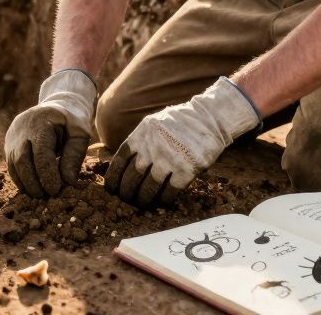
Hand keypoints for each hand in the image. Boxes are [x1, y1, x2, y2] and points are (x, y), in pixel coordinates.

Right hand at [4, 69, 96, 197]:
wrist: (57, 104)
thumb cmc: (72, 121)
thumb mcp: (80, 134)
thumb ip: (75, 156)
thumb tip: (68, 181)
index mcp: (41, 121)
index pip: (40, 152)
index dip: (47, 174)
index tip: (56, 190)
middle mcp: (22, 127)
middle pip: (22, 160)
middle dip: (34, 181)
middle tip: (47, 196)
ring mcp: (13, 135)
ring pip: (13, 164)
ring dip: (26, 183)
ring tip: (40, 195)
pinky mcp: (9, 143)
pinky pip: (11, 164)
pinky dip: (20, 179)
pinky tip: (31, 189)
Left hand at [105, 77, 260, 206]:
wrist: (209, 118)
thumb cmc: (178, 123)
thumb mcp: (152, 125)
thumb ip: (139, 141)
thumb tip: (122, 164)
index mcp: (141, 135)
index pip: (120, 161)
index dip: (113, 178)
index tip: (111, 189)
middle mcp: (152, 147)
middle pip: (132, 177)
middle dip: (126, 192)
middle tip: (127, 199)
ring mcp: (170, 159)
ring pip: (149, 187)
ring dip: (143, 199)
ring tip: (142, 203)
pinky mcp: (187, 169)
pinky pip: (170, 191)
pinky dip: (164, 199)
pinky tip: (162, 201)